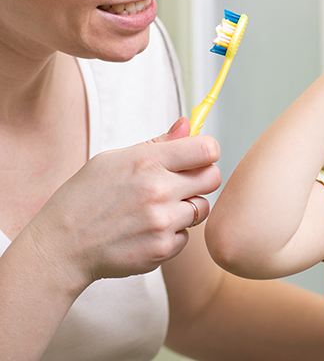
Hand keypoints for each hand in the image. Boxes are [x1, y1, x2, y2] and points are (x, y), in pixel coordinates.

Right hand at [24, 117, 220, 291]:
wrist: (60, 247)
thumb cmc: (86, 197)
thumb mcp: (114, 159)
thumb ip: (159, 143)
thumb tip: (189, 124)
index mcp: (148, 161)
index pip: (207, 149)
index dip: (206, 151)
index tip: (197, 156)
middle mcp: (159, 190)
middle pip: (213, 178)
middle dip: (202, 178)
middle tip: (181, 183)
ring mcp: (162, 222)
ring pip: (202, 208)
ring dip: (186, 208)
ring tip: (157, 209)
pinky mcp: (162, 249)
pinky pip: (187, 236)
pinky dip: (173, 234)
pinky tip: (147, 230)